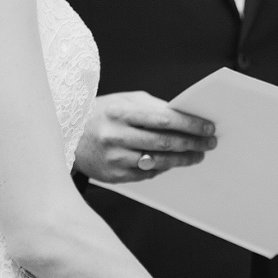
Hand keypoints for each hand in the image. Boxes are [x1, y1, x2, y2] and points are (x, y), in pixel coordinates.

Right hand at [74, 91, 216, 182]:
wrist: (67, 136)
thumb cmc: (102, 114)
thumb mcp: (124, 101)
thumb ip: (153, 108)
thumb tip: (186, 116)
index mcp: (120, 112)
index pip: (163, 119)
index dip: (190, 124)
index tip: (208, 127)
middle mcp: (115, 136)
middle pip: (164, 143)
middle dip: (192, 143)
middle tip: (209, 143)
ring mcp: (114, 158)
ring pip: (158, 162)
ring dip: (183, 159)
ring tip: (197, 155)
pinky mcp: (114, 176)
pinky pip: (147, 173)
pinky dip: (164, 168)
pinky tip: (173, 162)